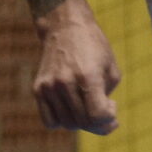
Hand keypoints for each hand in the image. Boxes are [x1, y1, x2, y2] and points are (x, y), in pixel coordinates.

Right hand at [31, 0, 120, 134]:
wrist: (65, 27)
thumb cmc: (94, 48)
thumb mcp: (111, 70)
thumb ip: (107, 99)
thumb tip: (100, 124)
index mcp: (87, 76)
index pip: (98, 116)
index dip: (110, 119)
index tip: (112, 105)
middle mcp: (65, 83)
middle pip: (84, 123)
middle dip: (99, 123)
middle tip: (104, 107)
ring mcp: (48, 87)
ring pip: (68, 124)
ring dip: (83, 122)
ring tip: (89, 105)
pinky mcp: (38, 89)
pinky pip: (50, 121)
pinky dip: (63, 122)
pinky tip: (72, 109)